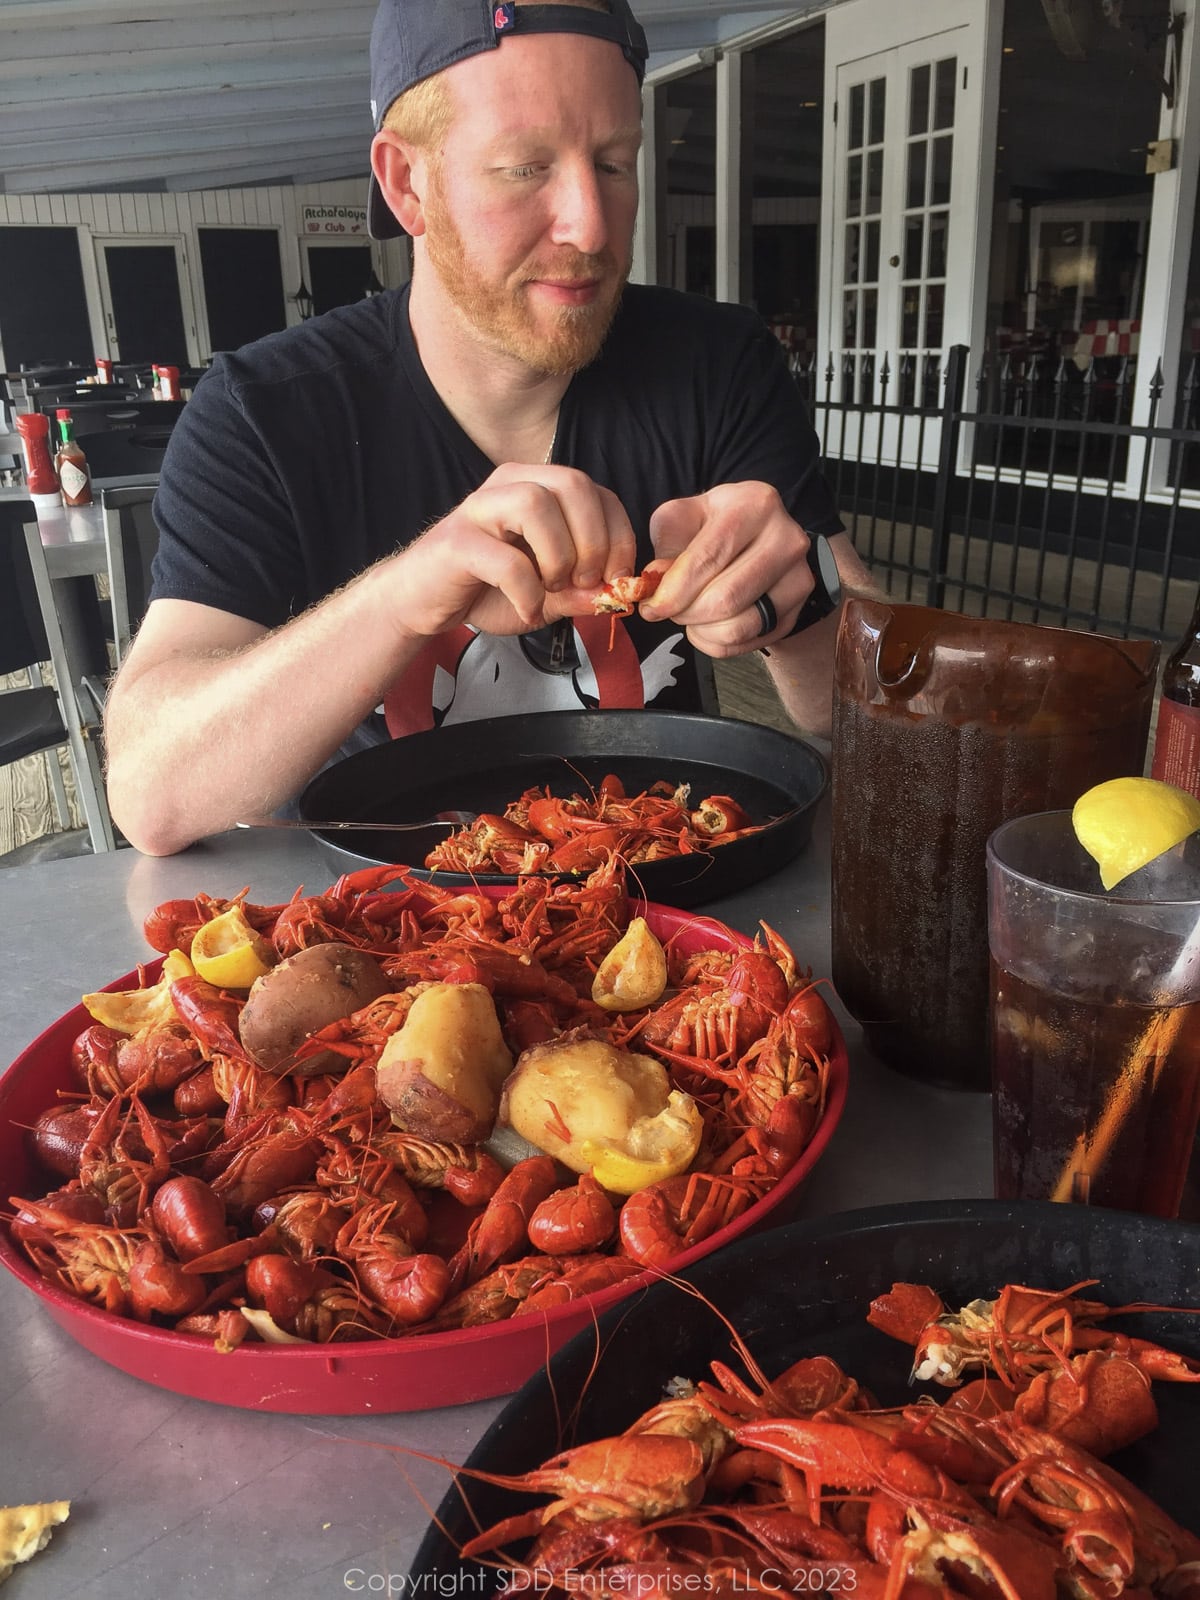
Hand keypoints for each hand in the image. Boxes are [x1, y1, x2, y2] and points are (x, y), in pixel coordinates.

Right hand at [382, 462, 638, 638]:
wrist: (421, 602)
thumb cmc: (484, 590)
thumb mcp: (547, 594)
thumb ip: (582, 592)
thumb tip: (621, 594)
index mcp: (536, 488)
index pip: (597, 492)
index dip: (618, 534)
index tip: (616, 576)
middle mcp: (509, 486)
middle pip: (572, 483)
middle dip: (593, 539)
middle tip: (586, 581)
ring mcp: (479, 509)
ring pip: (536, 503)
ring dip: (559, 554)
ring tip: (552, 587)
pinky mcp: (456, 541)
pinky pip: (505, 558)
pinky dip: (527, 590)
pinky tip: (527, 609)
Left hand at [637, 482, 815, 654]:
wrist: (758, 540)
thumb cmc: (713, 526)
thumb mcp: (684, 519)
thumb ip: (666, 545)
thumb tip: (656, 580)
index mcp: (755, 504)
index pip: (707, 558)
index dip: (673, 591)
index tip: (651, 608)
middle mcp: (786, 539)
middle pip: (724, 599)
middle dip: (685, 614)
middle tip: (669, 612)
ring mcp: (799, 577)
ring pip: (738, 626)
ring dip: (701, 630)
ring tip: (690, 616)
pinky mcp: (797, 609)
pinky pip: (748, 642)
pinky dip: (717, 643)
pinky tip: (708, 626)